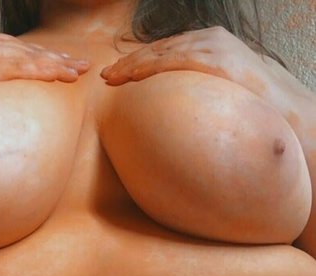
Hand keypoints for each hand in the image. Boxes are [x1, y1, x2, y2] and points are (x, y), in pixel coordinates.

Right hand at [0, 28, 89, 130]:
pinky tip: (59, 75)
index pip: (14, 52)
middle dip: (54, 58)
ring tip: (77, 72)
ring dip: (54, 63)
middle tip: (81, 68)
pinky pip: (17, 65)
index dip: (40, 60)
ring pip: (26, 54)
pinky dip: (40, 69)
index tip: (63, 70)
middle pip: (25, 49)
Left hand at [100, 26, 311, 118]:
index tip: (119, 75)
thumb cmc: (259, 110)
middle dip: (131, 62)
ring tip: (111, 78)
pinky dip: (149, 66)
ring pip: (162, 51)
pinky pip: (174, 60)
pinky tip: (131, 77)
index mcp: (213, 45)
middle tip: (107, 77)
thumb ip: (204, 95)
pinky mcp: (216, 58)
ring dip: (133, 64)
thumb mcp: (226, 95)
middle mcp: (211, 39)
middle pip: (159, 48)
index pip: (168, 50)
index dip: (140, 61)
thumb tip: (188, 115)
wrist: (290, 112)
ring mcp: (213, 46)